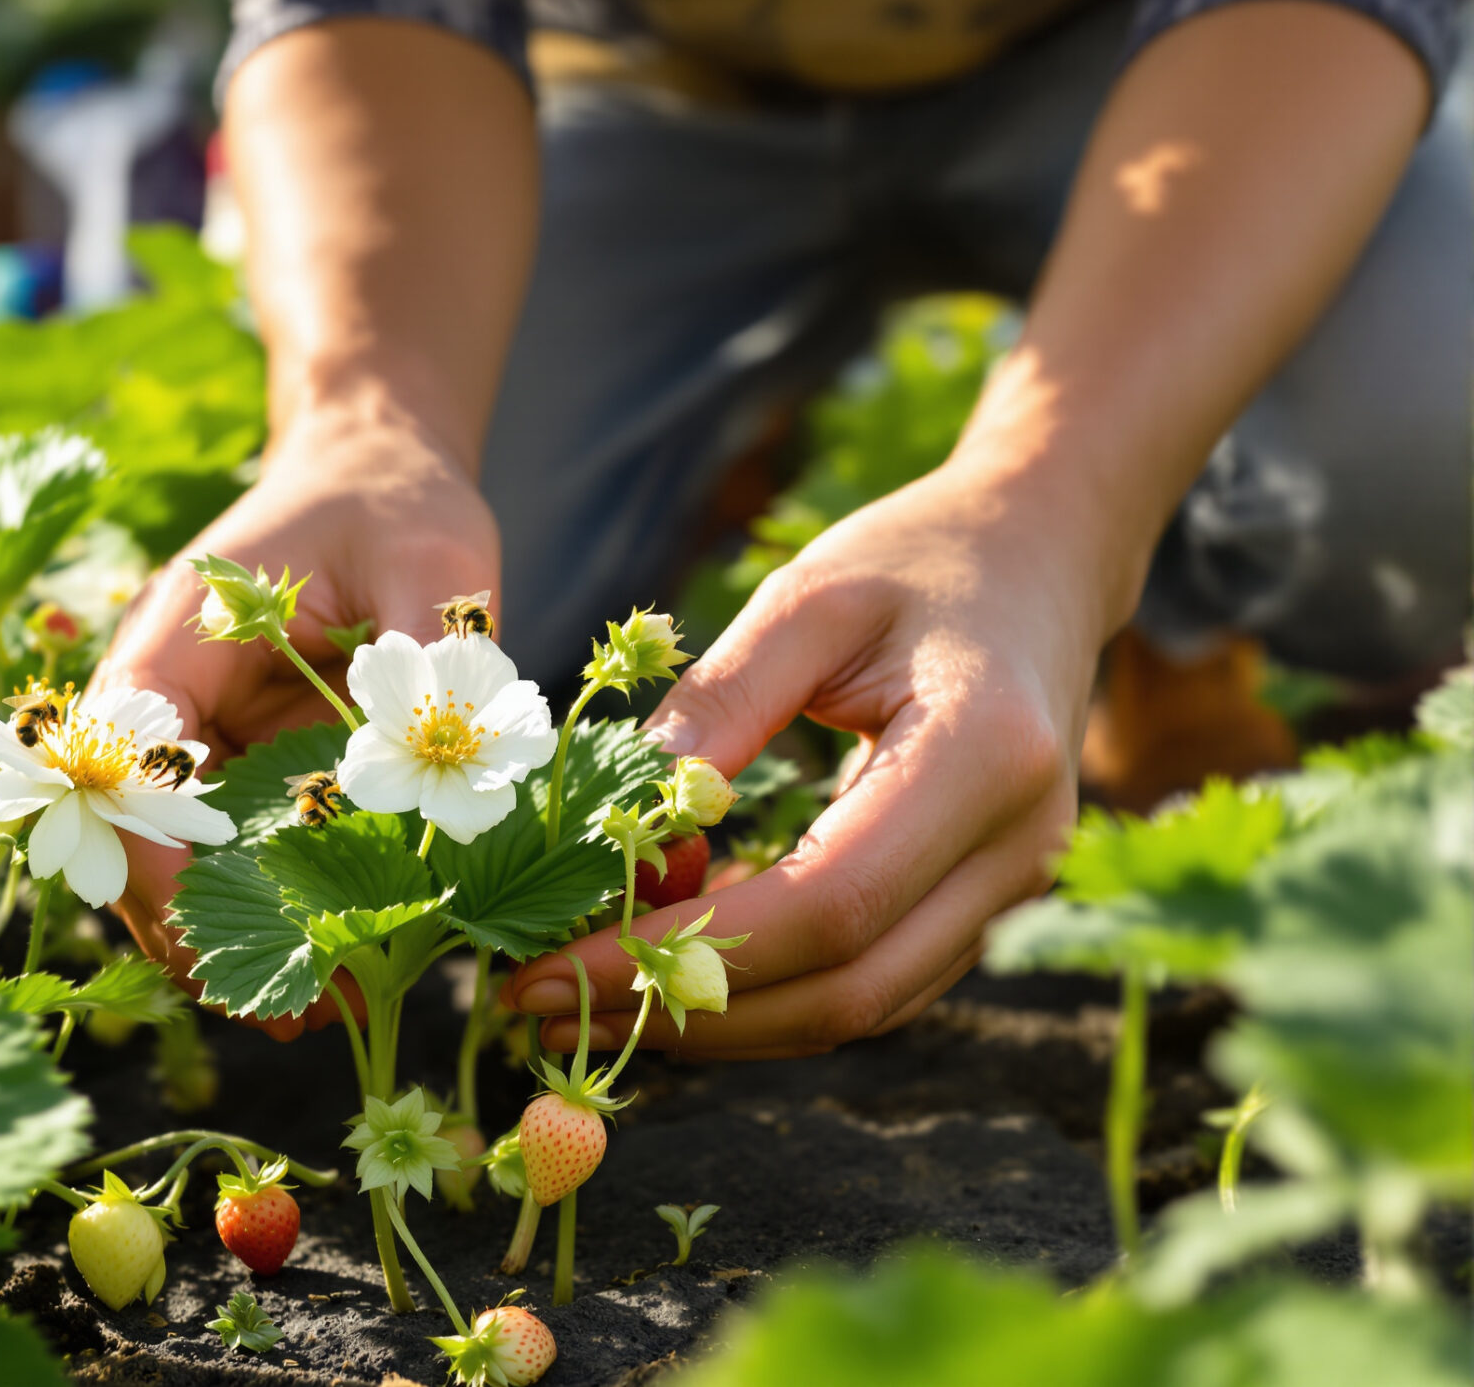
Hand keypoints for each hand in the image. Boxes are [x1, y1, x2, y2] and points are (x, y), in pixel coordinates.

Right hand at [97, 417, 499, 1037]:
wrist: (378, 473)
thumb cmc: (394, 502)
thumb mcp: (431, 556)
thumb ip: (429, 647)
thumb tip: (437, 744)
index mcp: (179, 634)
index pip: (125, 751)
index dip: (147, 841)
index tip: (202, 918)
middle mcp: (172, 698)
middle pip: (133, 828)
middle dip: (189, 924)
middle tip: (271, 1003)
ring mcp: (205, 742)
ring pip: (178, 861)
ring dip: (229, 936)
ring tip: (307, 1011)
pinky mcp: (249, 772)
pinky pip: (239, 857)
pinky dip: (273, 914)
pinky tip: (332, 972)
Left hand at [503, 462, 1110, 1057]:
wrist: (1040, 558)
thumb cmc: (915, 562)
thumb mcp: (805, 601)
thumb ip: (718, 706)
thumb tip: (626, 826)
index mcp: (985, 757)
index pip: (826, 904)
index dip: (684, 951)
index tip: (551, 962)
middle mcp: (1021, 849)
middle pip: (845, 989)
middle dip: (686, 1012)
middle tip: (541, 1002)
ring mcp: (1016, 892)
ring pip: (858, 1009)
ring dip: (720, 1022)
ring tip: (584, 996)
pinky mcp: (985, 910)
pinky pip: (871, 985)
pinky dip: (768, 995)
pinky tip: (669, 969)